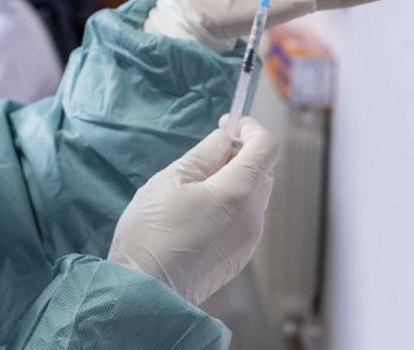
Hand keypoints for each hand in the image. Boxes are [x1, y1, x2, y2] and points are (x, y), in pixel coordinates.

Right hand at [108, 118, 278, 305]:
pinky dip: (230, 205)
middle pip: (262, 172)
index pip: (266, 147)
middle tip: (205, 156)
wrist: (147, 290)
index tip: (229, 123)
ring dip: (233, 182)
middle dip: (240, 155)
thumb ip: (202, 155)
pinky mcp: (240, 257)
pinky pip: (244, 219)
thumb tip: (223, 140)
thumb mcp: (170, 180)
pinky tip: (197, 214)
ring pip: (253, 196)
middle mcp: (253, 216)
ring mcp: (249, 240)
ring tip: (194, 187)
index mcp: (237, 192)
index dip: (250, 128)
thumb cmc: (152, 231)